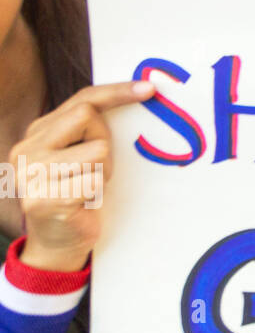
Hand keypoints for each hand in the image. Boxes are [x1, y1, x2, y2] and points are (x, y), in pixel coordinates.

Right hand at [9, 81, 154, 272]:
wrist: (57, 243)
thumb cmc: (78, 193)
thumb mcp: (80, 154)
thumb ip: (89, 128)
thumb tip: (140, 93)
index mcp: (37, 133)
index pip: (81, 99)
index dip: (117, 91)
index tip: (149, 89)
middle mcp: (27, 149)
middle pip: (87, 116)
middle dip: (103, 140)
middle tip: (96, 168)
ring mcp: (31, 175)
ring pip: (96, 150)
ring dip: (102, 170)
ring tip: (87, 188)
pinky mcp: (43, 199)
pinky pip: (94, 180)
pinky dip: (97, 192)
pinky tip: (84, 203)